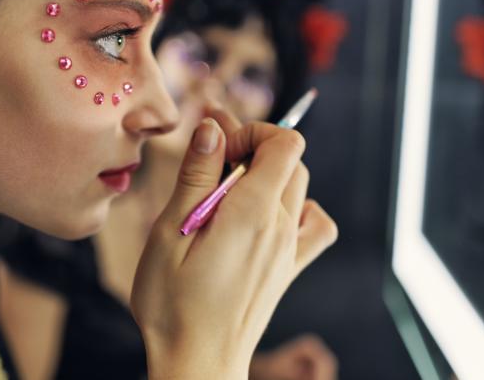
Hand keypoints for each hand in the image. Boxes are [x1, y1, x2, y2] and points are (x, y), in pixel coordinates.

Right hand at [131, 108, 337, 379]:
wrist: (196, 363)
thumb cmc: (171, 305)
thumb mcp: (168, 233)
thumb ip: (196, 176)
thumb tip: (214, 127)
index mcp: (251, 213)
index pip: (282, 141)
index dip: (250, 130)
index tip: (214, 146)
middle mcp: (279, 227)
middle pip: (289, 160)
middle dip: (253, 146)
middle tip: (212, 159)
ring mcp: (288, 250)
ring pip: (299, 187)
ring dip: (270, 174)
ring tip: (230, 190)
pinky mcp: (288, 270)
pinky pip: (315, 226)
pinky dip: (300, 209)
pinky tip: (269, 217)